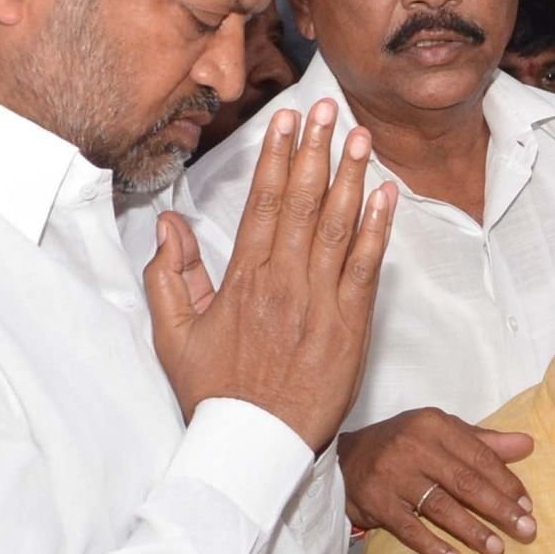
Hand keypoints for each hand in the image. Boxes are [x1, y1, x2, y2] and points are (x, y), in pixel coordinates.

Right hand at [142, 101, 396, 452]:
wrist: (253, 446)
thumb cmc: (215, 394)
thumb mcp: (174, 336)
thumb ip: (170, 275)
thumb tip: (169, 224)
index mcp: (242, 280)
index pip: (262, 203)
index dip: (276, 157)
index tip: (287, 120)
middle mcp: (283, 283)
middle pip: (302, 202)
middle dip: (316, 149)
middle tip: (328, 107)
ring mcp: (319, 304)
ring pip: (337, 226)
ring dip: (350, 176)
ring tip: (359, 135)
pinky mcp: (350, 328)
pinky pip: (366, 268)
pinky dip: (377, 229)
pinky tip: (385, 194)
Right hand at [340, 408, 536, 553]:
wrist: (344, 460)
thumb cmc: (402, 445)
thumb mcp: (440, 432)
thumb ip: (483, 441)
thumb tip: (527, 444)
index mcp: (434, 425)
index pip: (479, 456)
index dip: (506, 482)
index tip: (527, 504)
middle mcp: (414, 447)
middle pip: (465, 482)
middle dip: (499, 508)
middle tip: (526, 529)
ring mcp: (393, 476)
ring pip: (441, 506)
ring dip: (472, 530)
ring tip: (497, 549)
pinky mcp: (377, 502)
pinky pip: (410, 529)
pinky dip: (433, 546)